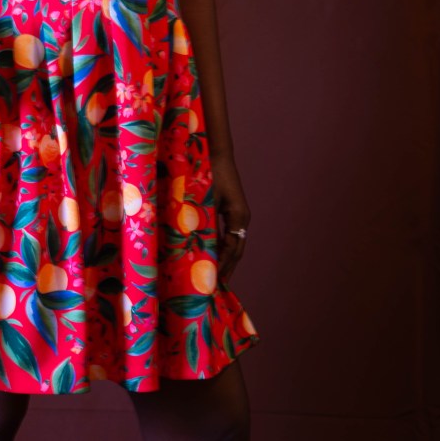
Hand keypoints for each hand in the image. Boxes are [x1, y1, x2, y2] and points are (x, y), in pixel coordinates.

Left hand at [211, 154, 250, 281]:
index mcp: (239, 216)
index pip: (233, 248)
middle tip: (217, 286)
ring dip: (224, 259)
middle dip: (227, 267)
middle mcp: (241, 217)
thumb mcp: (207, 198)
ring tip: (216, 276)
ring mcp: (236, 214)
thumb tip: (198, 245)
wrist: (216, 153)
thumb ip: (204, 221)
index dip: (224, 265)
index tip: (216, 281)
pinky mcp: (229, 209)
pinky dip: (220, 246)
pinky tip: (211, 254)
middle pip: (235, 249)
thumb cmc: (212, 172)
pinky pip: (226, 233)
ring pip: (232, 242)